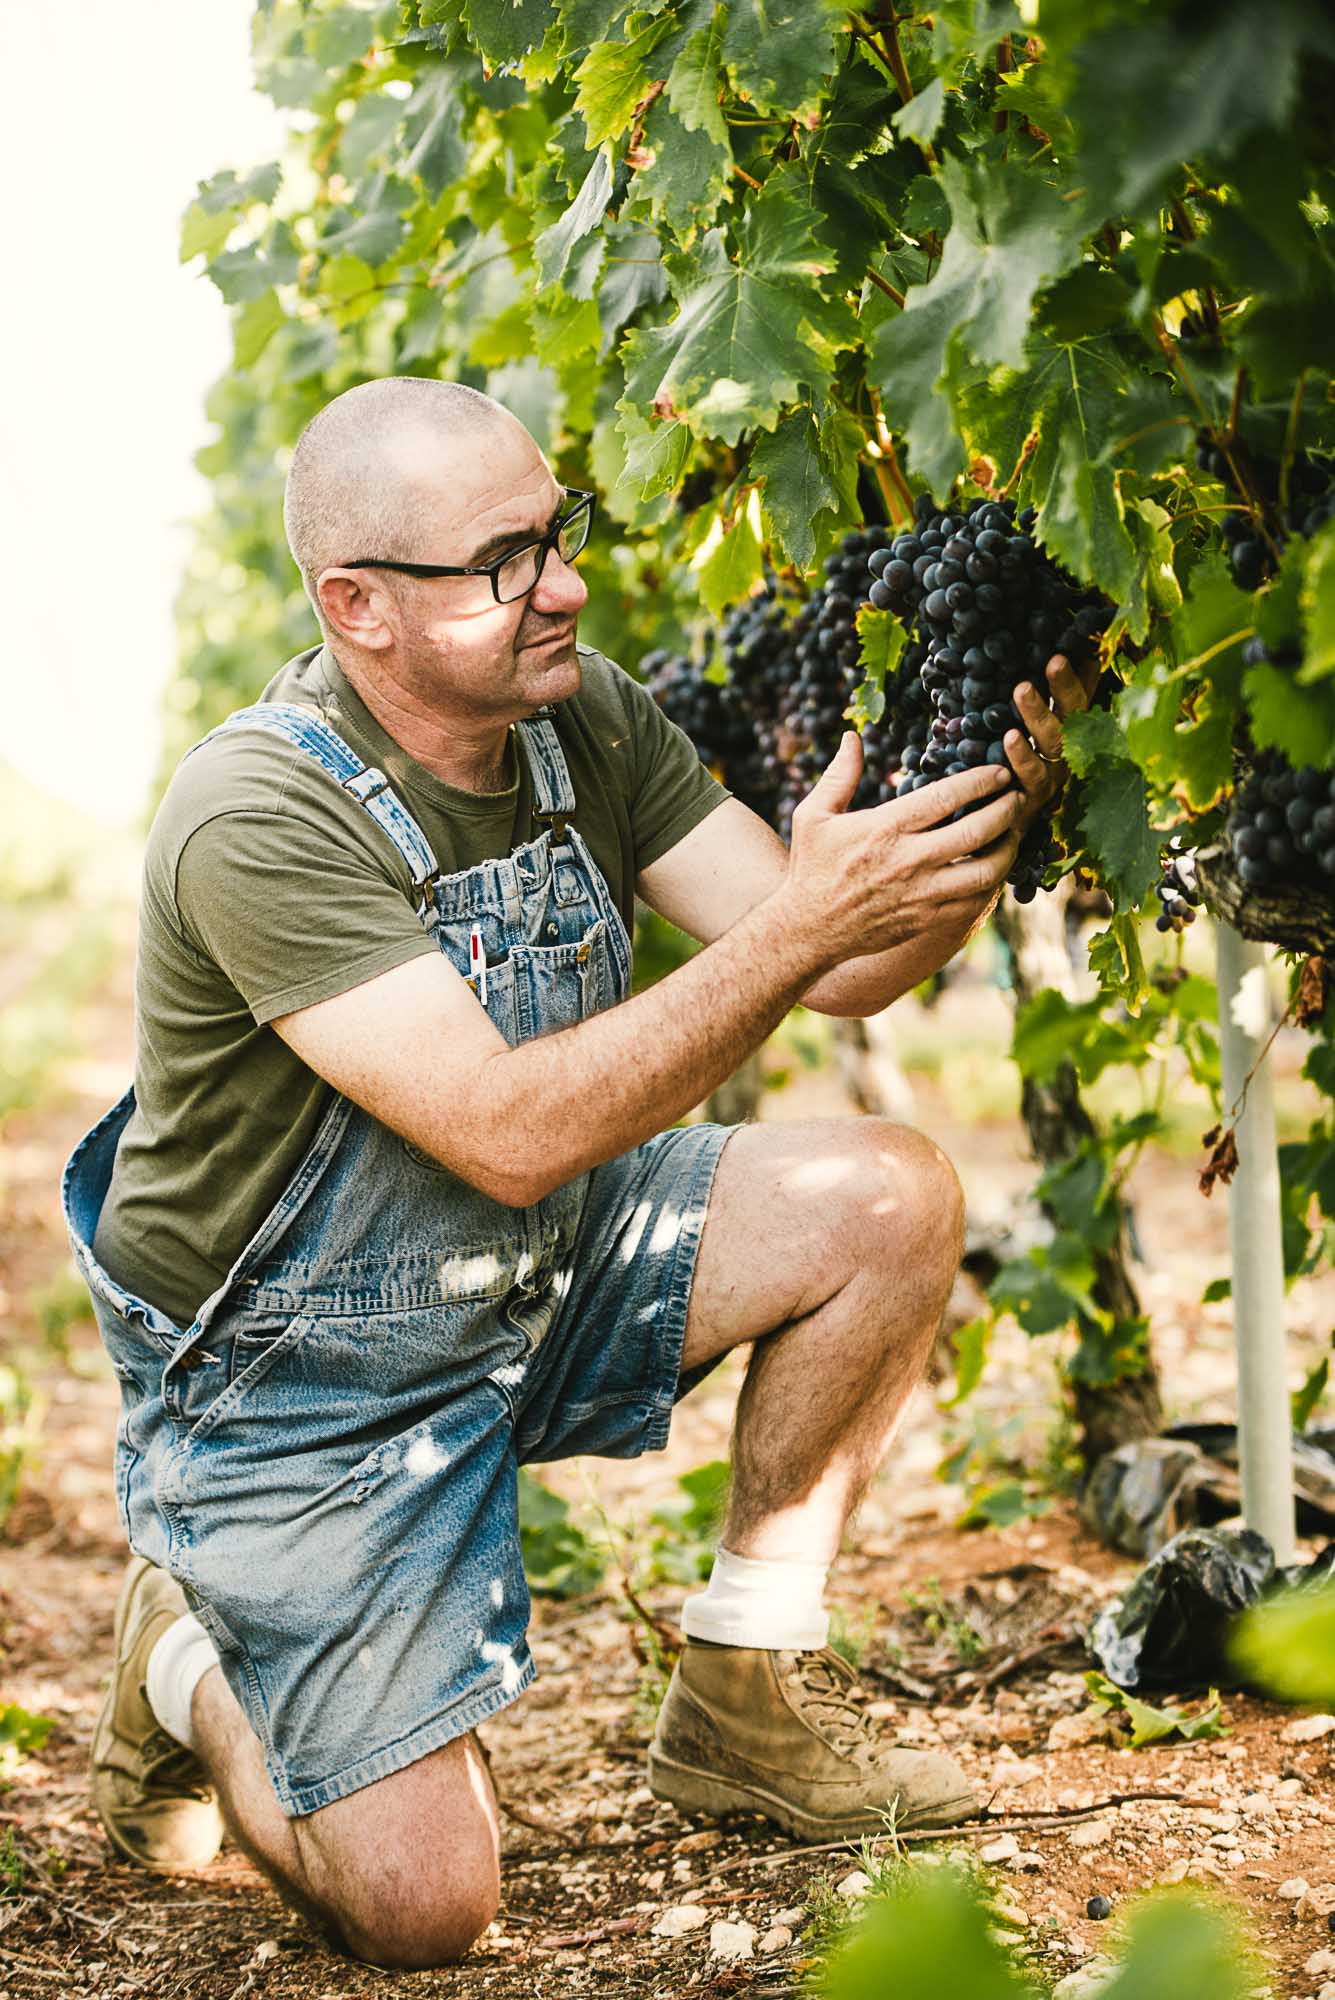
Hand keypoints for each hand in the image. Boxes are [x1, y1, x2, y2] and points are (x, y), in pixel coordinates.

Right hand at [785, 733, 1026, 963]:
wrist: (808, 931)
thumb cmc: (811, 868)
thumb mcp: (813, 816)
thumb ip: (838, 775)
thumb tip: (852, 736)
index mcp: (886, 828)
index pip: (947, 797)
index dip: (980, 780)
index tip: (999, 771)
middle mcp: (909, 861)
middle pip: (977, 831)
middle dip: (1006, 809)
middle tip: (1017, 797)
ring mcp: (922, 894)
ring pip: (985, 871)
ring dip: (1008, 849)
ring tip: (1013, 834)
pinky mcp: (928, 919)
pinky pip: (975, 901)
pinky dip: (992, 883)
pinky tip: (994, 868)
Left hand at [1004, 652, 1100, 833]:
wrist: (1008, 823)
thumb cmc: (1026, 764)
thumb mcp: (1043, 726)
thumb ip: (1060, 693)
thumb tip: (1080, 650)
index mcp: (1073, 731)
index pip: (1080, 697)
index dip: (1074, 675)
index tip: (1061, 653)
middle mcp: (1069, 753)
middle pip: (1072, 716)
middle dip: (1063, 688)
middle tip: (1053, 659)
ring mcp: (1053, 777)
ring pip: (1052, 745)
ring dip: (1039, 715)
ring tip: (1022, 689)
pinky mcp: (1032, 800)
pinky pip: (1030, 777)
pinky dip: (1020, 757)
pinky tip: (1007, 737)